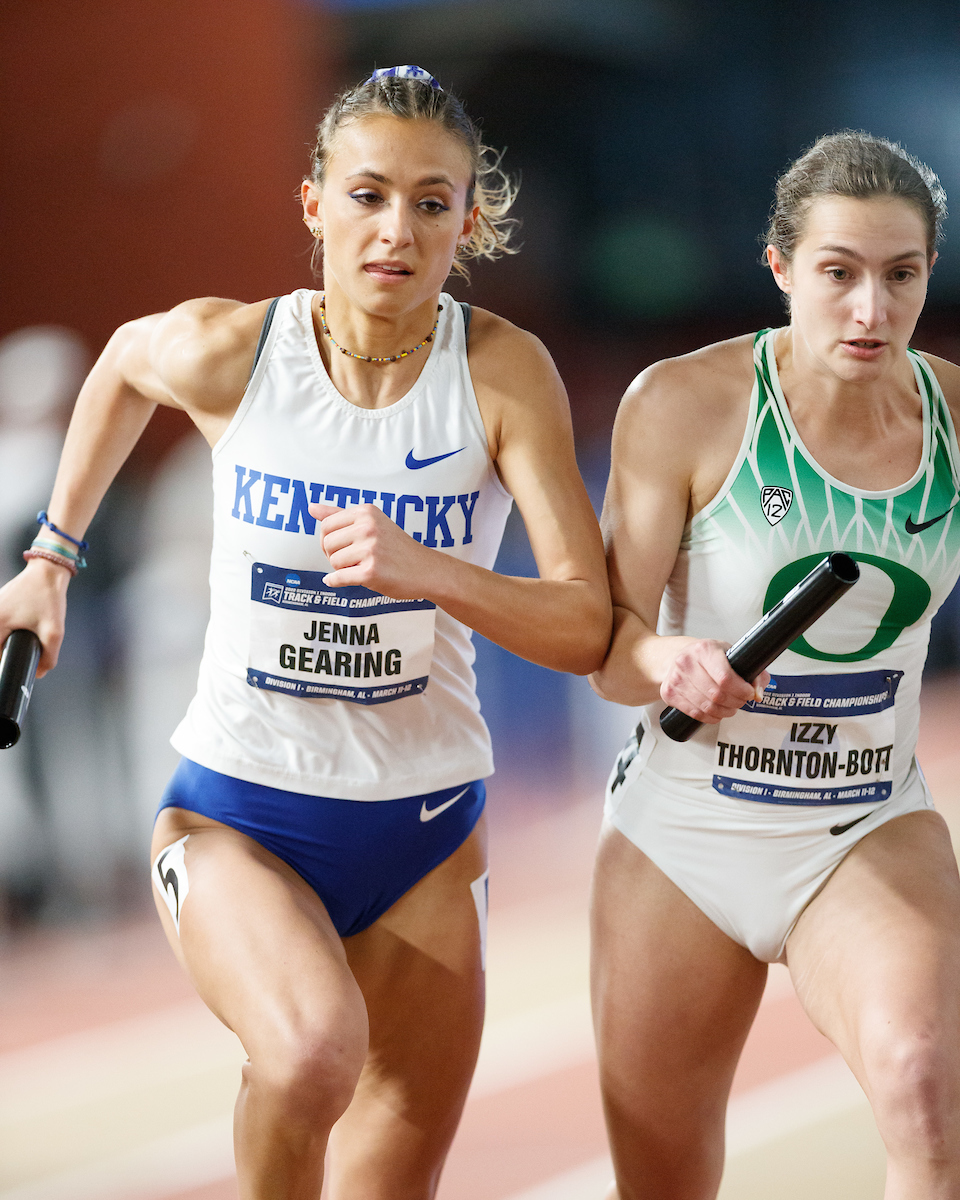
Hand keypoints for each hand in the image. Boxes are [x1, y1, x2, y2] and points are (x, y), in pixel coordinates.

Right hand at [0, 558, 70, 677]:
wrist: (48, 571)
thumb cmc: (48, 597)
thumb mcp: (54, 631)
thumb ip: (48, 657)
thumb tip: (39, 672)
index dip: (6, 662)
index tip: (17, 663)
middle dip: (10, 649)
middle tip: (28, 645)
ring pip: (0, 635)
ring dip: (10, 639)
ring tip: (29, 631)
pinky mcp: (0, 605)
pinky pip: (2, 625)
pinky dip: (11, 629)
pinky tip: (26, 625)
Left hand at [309, 502, 438, 599]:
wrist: (426, 570)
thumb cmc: (396, 547)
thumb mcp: (371, 523)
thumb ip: (339, 514)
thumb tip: (311, 508)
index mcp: (366, 512)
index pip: (326, 526)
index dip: (329, 540)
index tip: (343, 547)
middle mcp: (368, 527)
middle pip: (327, 544)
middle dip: (334, 555)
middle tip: (353, 559)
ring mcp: (370, 549)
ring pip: (333, 562)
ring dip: (343, 569)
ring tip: (363, 566)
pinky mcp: (371, 571)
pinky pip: (339, 578)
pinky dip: (339, 581)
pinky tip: (354, 578)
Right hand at [660, 638, 769, 724]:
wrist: (676, 655)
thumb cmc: (705, 656)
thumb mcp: (730, 654)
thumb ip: (753, 672)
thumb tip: (757, 694)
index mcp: (704, 649)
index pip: (725, 678)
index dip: (741, 690)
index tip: (748, 693)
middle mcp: (686, 662)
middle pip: (717, 695)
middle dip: (735, 703)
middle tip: (740, 701)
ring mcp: (675, 679)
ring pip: (707, 707)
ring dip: (724, 712)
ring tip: (729, 706)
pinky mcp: (669, 693)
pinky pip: (695, 714)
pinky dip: (709, 718)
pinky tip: (715, 712)